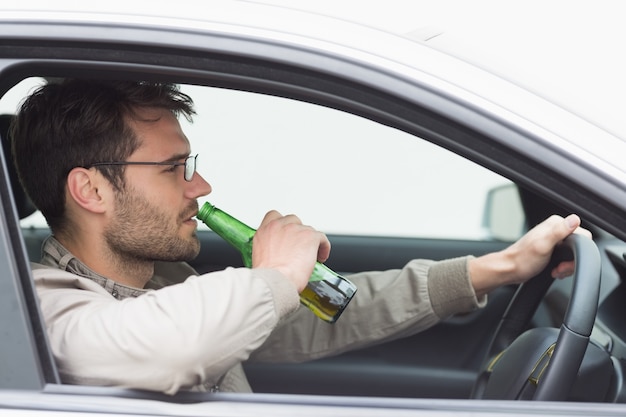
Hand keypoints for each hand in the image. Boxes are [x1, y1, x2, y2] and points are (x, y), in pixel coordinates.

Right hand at [251, 210, 330, 291]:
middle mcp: (279, 226)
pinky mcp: (310, 235)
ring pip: (308, 230)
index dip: (283, 225)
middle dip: (297, 233)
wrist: (276, 280)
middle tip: (299, 247)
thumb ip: (269, 247)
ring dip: (310, 241)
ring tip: (310, 255)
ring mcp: (295, 229)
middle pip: (293, 220)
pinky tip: (321, 257)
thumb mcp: (260, 257)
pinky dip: (323, 247)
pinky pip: (322, 238)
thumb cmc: (269, 275)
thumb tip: (279, 252)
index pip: (274, 216)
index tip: (287, 235)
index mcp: (265, 231)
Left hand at [469, 214, 590, 296]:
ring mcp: (553, 240)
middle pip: (578, 246)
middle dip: (571, 261)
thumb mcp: (543, 245)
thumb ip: (559, 232)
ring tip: (556, 270)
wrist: (510, 270)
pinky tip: (554, 270)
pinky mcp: (551, 250)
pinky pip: (566, 259)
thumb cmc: (522, 259)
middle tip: (559, 267)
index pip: (582, 234)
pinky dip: (562, 268)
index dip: (579, 250)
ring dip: (566, 266)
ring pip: (573, 255)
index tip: (565, 260)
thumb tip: (574, 219)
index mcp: (555, 224)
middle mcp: (555, 230)